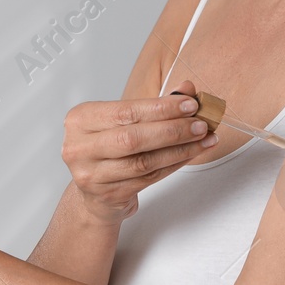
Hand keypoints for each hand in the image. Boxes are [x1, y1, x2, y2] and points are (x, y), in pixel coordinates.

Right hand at [60, 79, 219, 223]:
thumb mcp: (125, 121)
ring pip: (144, 161)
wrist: (95, 192)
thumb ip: (154, 104)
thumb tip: (188, 89)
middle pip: (133, 138)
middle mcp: (80, 147)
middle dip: (173, 130)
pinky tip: (189, 155)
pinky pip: (149, 179)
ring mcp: (91, 175)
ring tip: (204, 140)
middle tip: (201, 124)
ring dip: (180, 150)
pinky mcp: (108, 195)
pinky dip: (174, 165)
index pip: (126, 111)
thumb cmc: (111, 148)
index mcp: (81, 120)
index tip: (190, 104)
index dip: (161, 108)